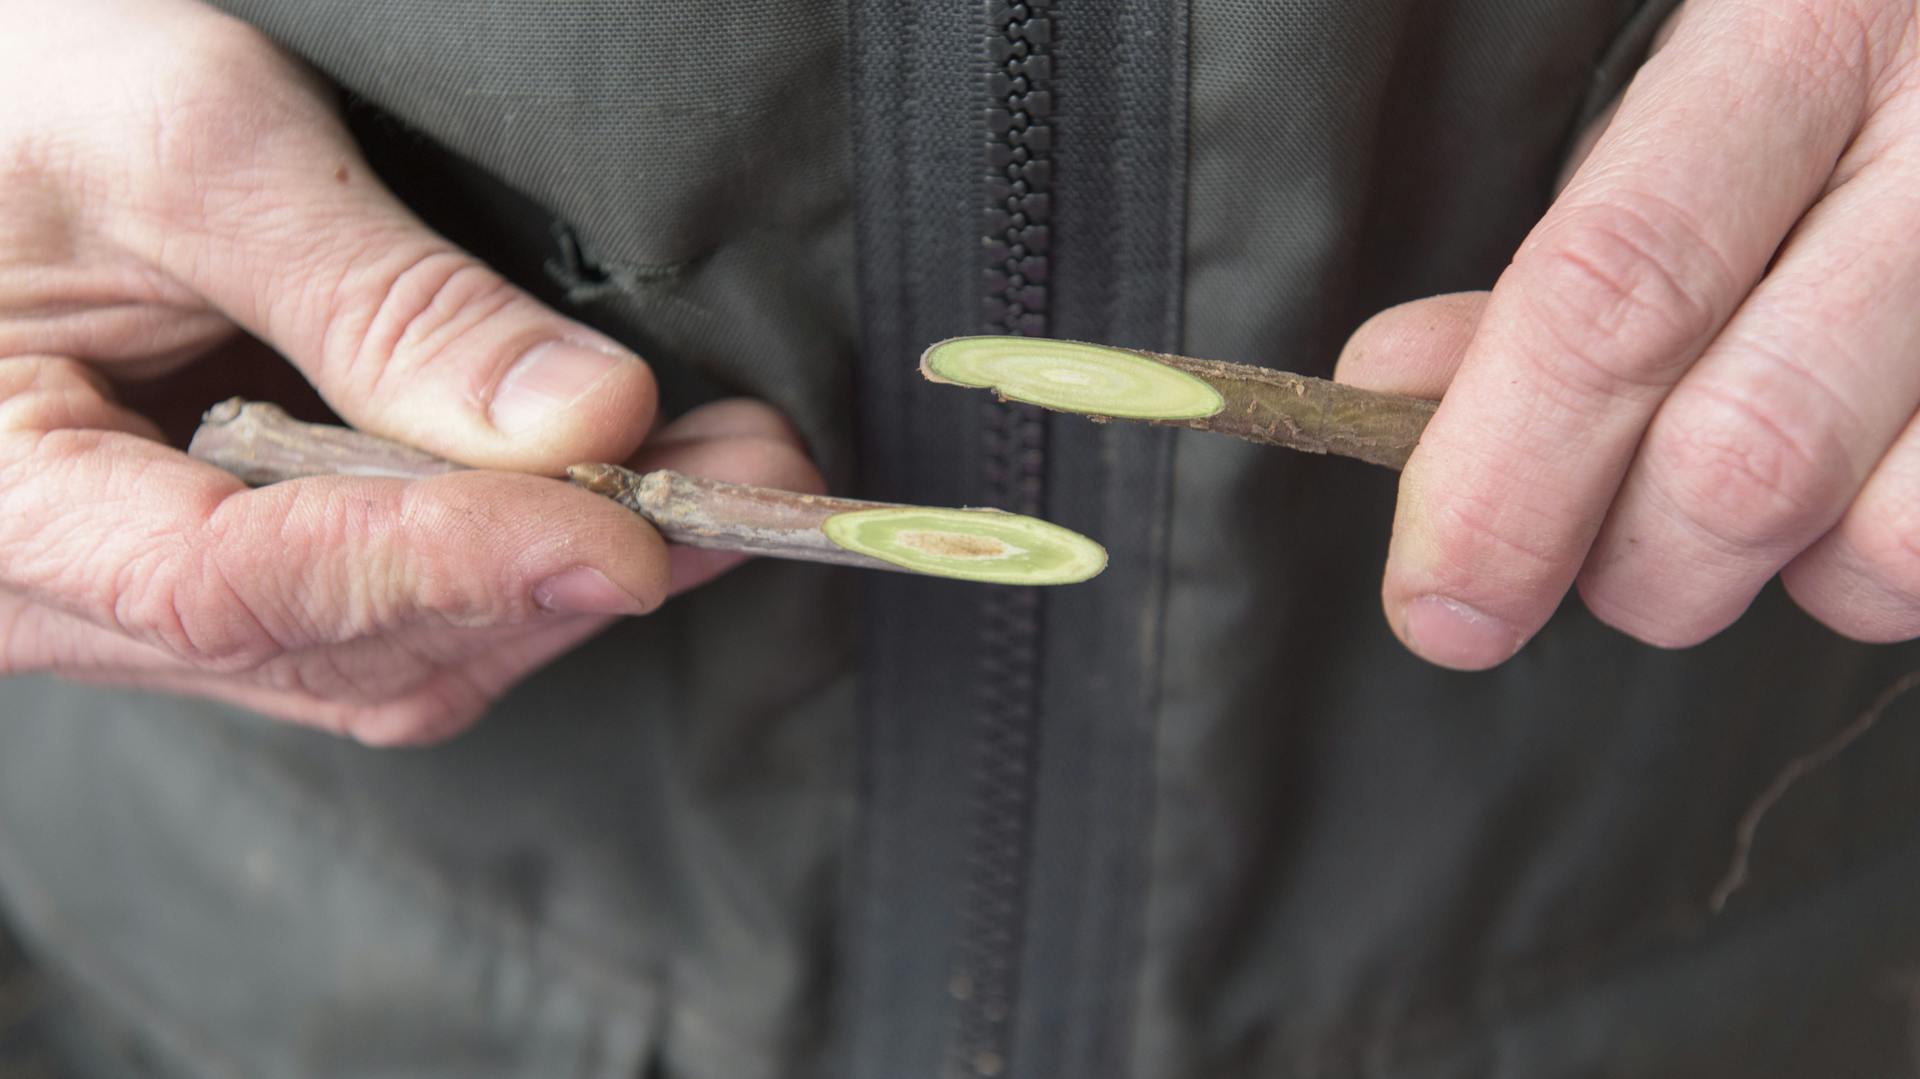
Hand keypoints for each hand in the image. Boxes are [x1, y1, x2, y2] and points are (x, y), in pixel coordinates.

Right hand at [0, 0, 818, 740]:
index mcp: (6, 499)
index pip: (233, 584)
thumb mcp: (191, 151)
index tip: (622, 536)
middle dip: (560, 574)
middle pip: (345, 647)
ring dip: (574, 578)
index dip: (446, 565)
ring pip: (394, 658)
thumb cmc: (28, 102)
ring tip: (724, 484)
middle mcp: (69, 594)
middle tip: (743, 486)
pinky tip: (629, 501)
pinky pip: (396, 624)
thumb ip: (379, 301)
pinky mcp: (242, 576)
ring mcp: (158, 603)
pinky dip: (526, 567)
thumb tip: (587, 423)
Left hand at [1336, 0, 1919, 668]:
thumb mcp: (1695, 101)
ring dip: (1777, 578)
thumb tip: (1395, 390)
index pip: (1613, 294)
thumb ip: (1562, 259)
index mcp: (1806, 30)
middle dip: (1630, 565)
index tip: (1440, 601)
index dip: (1503, 479)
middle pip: (1743, 459)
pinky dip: (1879, 564)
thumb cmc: (1850, 62)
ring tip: (1757, 492)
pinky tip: (1866, 481)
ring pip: (1886, 550)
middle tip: (1601, 549)